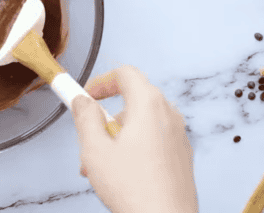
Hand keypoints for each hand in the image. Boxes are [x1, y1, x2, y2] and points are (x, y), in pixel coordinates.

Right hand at [71, 65, 197, 212]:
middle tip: (88, 136)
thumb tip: (82, 102)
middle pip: (132, 100)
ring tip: (99, 165)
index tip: (85, 96)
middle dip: (105, 116)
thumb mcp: (94, 149)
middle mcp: (169, 116)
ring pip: (141, 123)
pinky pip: (153, 140)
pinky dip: (134, 147)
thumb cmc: (136, 190)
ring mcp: (178, 136)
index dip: (101, 81)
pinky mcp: (181, 156)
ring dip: (117, 136)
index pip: (125, 74)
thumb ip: (85, 118)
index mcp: (149, 105)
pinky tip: (119, 173)